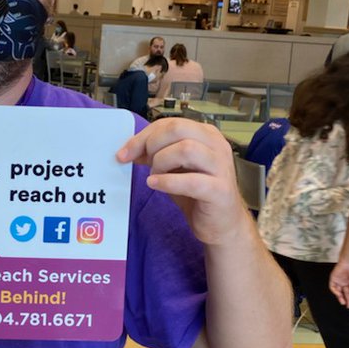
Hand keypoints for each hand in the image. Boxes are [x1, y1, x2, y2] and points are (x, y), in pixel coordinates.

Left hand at [117, 118, 244, 244]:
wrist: (223, 224)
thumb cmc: (198, 194)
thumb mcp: (174, 169)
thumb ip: (156, 155)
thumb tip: (130, 149)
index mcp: (206, 135)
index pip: (170, 123)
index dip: (143, 136)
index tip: (125, 152)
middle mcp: (217, 146)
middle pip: (178, 129)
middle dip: (151, 144)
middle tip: (141, 162)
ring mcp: (221, 167)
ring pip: (186, 149)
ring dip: (161, 162)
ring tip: (154, 175)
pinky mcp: (220, 190)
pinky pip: (192, 181)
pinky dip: (168, 182)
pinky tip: (156, 184)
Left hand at [329, 258, 348, 307]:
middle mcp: (344, 284)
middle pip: (344, 294)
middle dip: (346, 300)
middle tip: (348, 305)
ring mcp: (338, 282)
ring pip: (338, 292)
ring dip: (340, 297)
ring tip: (343, 302)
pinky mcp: (333, 279)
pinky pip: (333, 287)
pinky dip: (335, 291)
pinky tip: (339, 294)